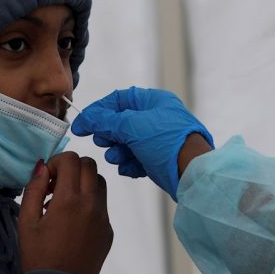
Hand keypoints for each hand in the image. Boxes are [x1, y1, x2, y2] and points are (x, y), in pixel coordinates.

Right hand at [18, 152, 112, 273]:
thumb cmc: (38, 256)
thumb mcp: (26, 222)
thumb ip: (34, 189)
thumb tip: (42, 166)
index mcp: (69, 200)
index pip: (72, 159)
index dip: (56, 162)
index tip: (46, 179)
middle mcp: (92, 204)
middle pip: (90, 165)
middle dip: (71, 167)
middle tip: (55, 186)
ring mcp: (104, 217)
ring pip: (100, 182)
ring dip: (83, 182)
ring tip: (64, 201)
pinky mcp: (109, 230)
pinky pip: (102, 204)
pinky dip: (89, 202)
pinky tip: (73, 221)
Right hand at [70, 87, 213, 199]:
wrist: (192, 173)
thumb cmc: (167, 143)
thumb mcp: (132, 126)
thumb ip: (105, 121)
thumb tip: (86, 119)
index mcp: (154, 101)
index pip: (119, 100)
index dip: (98, 111)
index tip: (82, 125)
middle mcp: (156, 118)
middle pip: (121, 122)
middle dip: (109, 134)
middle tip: (104, 142)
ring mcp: (158, 139)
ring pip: (127, 142)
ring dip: (118, 151)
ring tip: (118, 157)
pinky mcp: (159, 159)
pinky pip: (136, 158)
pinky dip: (130, 163)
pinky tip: (130, 168)